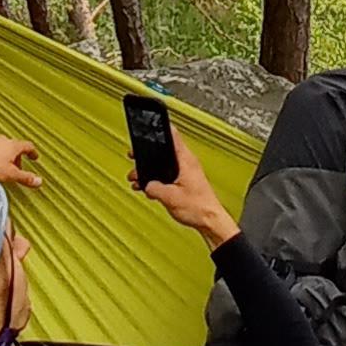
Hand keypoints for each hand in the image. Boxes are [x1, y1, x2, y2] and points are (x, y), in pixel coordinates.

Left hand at [0, 135, 42, 192]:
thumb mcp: (11, 175)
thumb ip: (26, 178)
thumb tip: (38, 181)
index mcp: (13, 145)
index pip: (27, 146)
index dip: (32, 152)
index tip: (33, 157)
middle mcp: (2, 140)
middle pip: (14, 147)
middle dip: (17, 158)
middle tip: (17, 169)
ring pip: (2, 148)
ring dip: (5, 157)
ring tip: (3, 169)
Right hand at [131, 129, 238, 251]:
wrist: (210, 222)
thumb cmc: (198, 208)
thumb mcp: (169, 197)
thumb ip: (153, 188)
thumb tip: (146, 184)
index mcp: (185, 160)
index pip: (173, 135)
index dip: (160, 128)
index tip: (150, 123)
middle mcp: (187, 163)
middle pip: (164, 151)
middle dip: (147, 155)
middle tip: (134, 156)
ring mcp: (187, 172)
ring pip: (164, 165)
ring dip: (150, 171)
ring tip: (138, 178)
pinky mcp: (186, 182)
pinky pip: (168, 176)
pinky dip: (157, 180)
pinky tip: (150, 189)